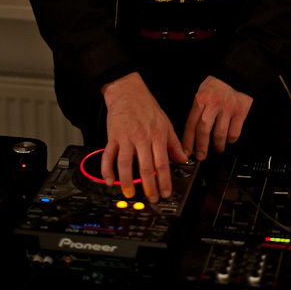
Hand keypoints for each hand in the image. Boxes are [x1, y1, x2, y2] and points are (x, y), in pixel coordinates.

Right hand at [100, 72, 186, 202]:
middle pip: (145, 167)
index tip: (166, 193)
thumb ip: (174, 143)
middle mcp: (142, 138)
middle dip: (149, 187)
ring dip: (127, 182)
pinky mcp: (112, 136)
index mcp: (157, 135)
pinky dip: (107, 170)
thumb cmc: (146, 106)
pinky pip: (108, 156)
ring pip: (125, 164)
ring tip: (130, 193)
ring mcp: (126, 138)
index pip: (162, 163)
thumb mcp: (166, 122)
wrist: (127, 91)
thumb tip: (183, 158)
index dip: (164, 181)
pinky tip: (110, 180)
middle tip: (151, 199)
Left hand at [182, 76, 252, 160]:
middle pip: (203, 131)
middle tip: (201, 156)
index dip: (187, 141)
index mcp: (200, 99)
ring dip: (217, 145)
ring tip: (217, 148)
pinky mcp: (240, 112)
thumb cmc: (217, 84)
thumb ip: (197, 109)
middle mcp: (213, 104)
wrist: (235, 74)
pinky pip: (234, 132)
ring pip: (219, 134)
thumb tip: (191, 132)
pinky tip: (228, 139)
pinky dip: (231, 139)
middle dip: (201, 147)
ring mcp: (227, 109)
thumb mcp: (202, 92)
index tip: (186, 151)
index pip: (191, 124)